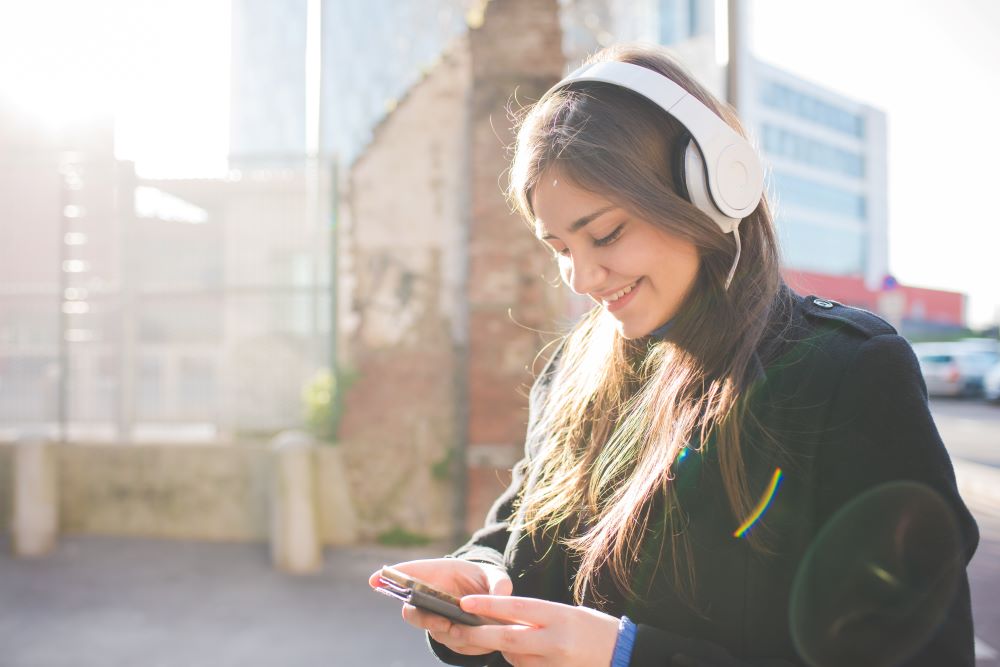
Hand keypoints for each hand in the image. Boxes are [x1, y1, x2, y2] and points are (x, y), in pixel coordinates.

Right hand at [368, 558, 512, 655]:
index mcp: (435, 574)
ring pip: (434, 631)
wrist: (492, 600)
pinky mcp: (449, 635)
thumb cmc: (487, 580)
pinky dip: (466, 643)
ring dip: (450, 633)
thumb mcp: (495, 575)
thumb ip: (499, 582)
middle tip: (443, 623)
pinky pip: (453, 643)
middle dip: (424, 619)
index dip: (389, 577)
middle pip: (413, 611)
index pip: (407, 574)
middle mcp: (429, 598)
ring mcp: (436, 618)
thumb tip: (499, 596)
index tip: (375, 579)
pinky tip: (483, 639)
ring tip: (471, 631)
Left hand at [446, 595, 619, 666]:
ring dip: (502, 649)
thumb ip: (536, 615)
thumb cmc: (593, 628)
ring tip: (503, 638)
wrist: (622, 654)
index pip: (515, 608)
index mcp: (557, 615)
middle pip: (506, 638)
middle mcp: (554, 640)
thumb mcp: (566, 612)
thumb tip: (501, 615)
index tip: (464, 602)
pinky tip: (527, 653)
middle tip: (454, 629)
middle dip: (477, 635)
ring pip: (513, 657)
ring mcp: (553, 662)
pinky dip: (519, 661)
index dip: (487, 605)